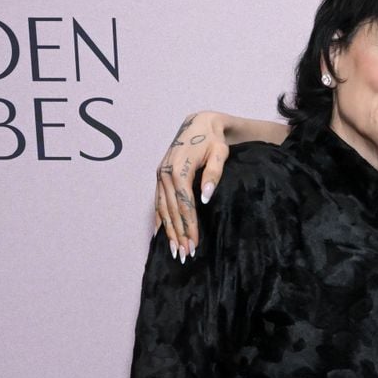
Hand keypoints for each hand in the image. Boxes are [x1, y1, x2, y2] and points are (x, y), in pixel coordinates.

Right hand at [155, 112, 230, 259]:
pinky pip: (157, 202)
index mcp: (179, 169)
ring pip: (162, 208)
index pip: (185, 204)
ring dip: (168, 231)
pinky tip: (159, 235)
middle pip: (171, 210)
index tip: (194, 243)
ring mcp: (160, 175)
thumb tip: (205, 197)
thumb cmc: (213, 139)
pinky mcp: (160, 176)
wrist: (200, 123)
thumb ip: (213, 174)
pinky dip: (158, 219)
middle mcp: (165, 173)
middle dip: (178, 234)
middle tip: (184, 254)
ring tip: (174, 251)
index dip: (189, 225)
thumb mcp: (219, 153)